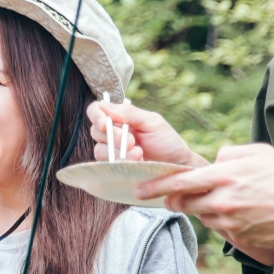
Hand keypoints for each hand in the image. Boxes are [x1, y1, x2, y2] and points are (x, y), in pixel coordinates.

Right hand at [87, 100, 203, 168]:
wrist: (177, 165)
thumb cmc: (167, 141)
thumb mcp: (152, 122)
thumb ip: (129, 113)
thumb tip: (104, 106)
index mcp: (120, 117)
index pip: (96, 110)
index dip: (96, 116)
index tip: (105, 124)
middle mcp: (112, 133)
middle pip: (96, 131)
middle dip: (114, 137)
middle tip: (132, 142)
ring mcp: (112, 151)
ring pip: (100, 150)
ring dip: (119, 152)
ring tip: (139, 154)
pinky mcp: (114, 167)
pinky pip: (106, 165)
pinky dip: (121, 163)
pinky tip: (137, 162)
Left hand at [136, 142, 273, 252]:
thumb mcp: (259, 153)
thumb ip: (229, 154)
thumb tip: (213, 160)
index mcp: (224, 176)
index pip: (178, 183)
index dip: (155, 187)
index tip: (139, 190)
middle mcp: (223, 201)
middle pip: (184, 204)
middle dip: (174, 201)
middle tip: (172, 198)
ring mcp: (232, 222)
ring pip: (204, 217)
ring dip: (204, 210)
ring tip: (224, 202)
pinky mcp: (242, 238)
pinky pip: (224, 230)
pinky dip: (225, 222)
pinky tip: (244, 214)